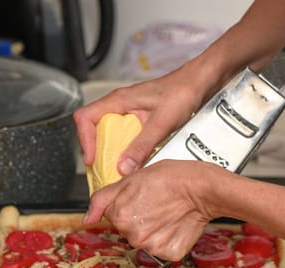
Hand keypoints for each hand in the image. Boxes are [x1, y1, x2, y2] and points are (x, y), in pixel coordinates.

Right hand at [73, 68, 206, 175]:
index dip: (84, 140)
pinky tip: (131, 159)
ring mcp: (128, 111)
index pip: (85, 118)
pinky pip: (121, 135)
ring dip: (107, 151)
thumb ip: (142, 146)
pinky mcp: (138, 118)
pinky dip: (122, 149)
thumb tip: (124, 167)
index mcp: (118, 100)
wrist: (200, 83)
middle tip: (102, 168)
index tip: (92, 158)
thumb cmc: (183, 91)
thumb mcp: (162, 123)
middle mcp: (119, 105)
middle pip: (92, 128)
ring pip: (106, 132)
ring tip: (114, 167)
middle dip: (94, 149)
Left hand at [83, 160, 224, 260]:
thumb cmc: (171, 177)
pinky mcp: (169, 253)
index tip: (143, 194)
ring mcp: (151, 247)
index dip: (128, 201)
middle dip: (139, 216)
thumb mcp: (131, 178)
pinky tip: (176, 223)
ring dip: (153, 228)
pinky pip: (163, 247)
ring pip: (145, 238)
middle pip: (129, 228)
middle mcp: (132, 235)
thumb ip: (102, 200)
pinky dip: (169, 238)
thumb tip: (87, 220)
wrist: (203, 189)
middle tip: (157, 201)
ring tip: (168, 211)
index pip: (114, 213)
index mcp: (119, 216)